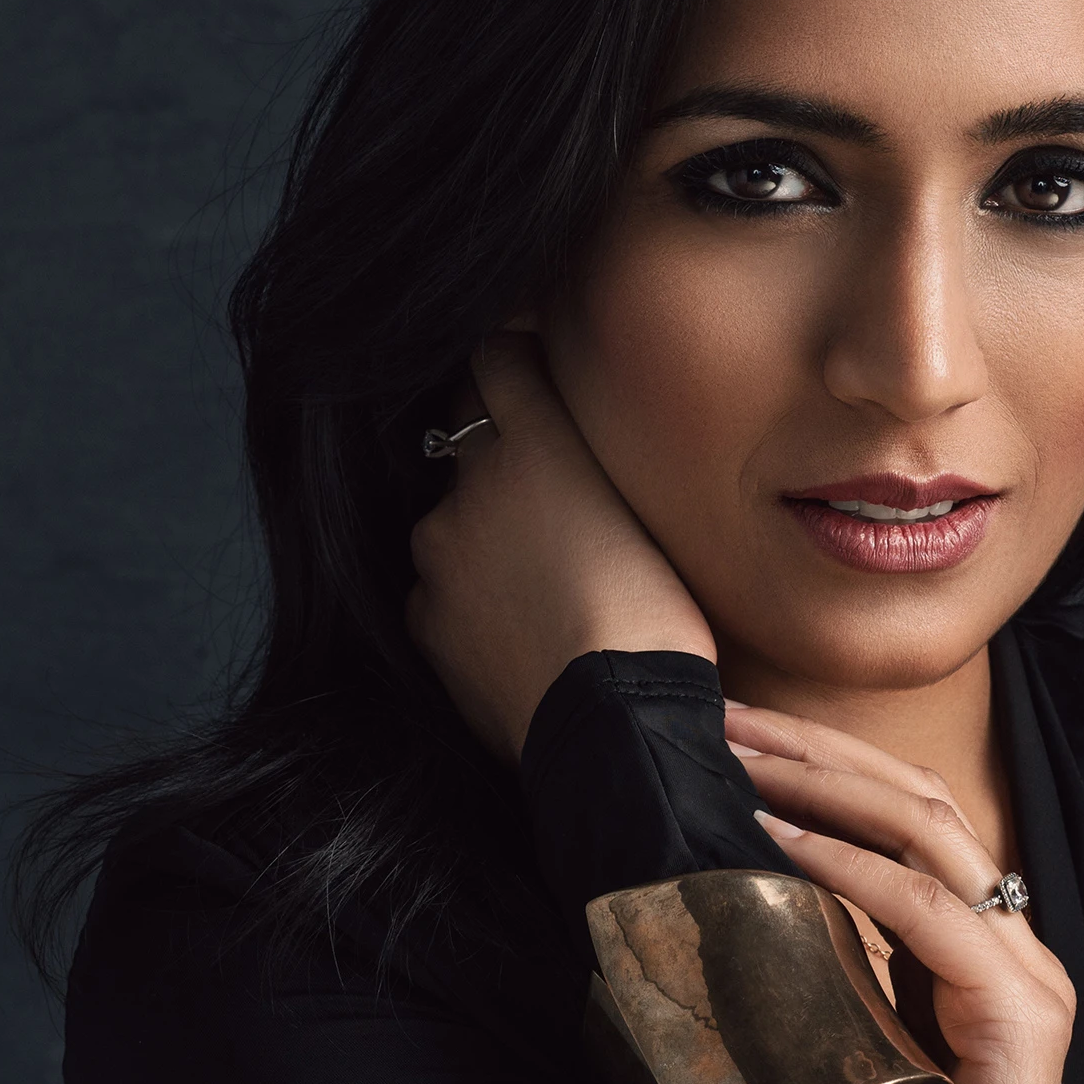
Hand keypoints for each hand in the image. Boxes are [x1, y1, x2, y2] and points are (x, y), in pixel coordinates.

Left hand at [408, 334, 715, 765]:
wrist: (612, 726)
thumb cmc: (659, 619)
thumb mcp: (647, 512)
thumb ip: (591, 459)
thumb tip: (568, 439)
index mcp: (533, 443)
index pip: (496, 358)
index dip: (513, 362)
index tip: (528, 370)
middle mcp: (470, 484)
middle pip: (467, 437)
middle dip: (499, 454)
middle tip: (553, 501)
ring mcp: (437, 553)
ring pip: (454, 521)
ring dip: (484, 535)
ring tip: (542, 585)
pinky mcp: (424, 618)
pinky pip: (439, 588)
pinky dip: (468, 598)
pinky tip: (518, 627)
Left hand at [727, 705, 1075, 1083]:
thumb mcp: (846, 1035)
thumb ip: (821, 965)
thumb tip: (722, 898)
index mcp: (975, 943)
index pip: (911, 813)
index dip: (827, 762)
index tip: (736, 736)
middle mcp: (1011, 943)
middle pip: (921, 800)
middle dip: (820, 750)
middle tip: (727, 720)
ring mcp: (1025, 973)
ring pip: (930, 832)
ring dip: (825, 786)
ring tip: (743, 762)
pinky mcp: (1020, 1015)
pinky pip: (928, 912)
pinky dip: (848, 869)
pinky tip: (781, 845)